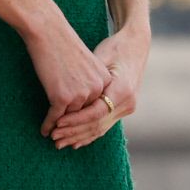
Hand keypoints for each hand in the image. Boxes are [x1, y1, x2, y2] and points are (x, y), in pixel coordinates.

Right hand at [23, 15, 110, 139]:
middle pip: (83, 113)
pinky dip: (48, 124)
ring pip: (69, 116)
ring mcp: (80, 94)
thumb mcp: (84, 62)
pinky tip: (43, 130)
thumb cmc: (61, 42)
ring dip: (60, 128)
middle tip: (65, 141)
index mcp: (105, 80)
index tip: (80, 131)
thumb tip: (83, 97)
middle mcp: (96, 90)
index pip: (96, 105)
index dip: (87, 120)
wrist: (47, 30)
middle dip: (74, 129)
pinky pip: (55, 116)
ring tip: (53, 136)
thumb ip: (89, 79)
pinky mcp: (62, 97)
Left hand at [50, 27, 147, 149]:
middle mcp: (127, 103)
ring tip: (59, 143)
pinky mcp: (123, 110)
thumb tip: (67, 95)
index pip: (96, 112)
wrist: (136, 46)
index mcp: (122, 90)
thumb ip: (87, 78)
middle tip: (54, 139)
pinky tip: (75, 142)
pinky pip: (104, 125)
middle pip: (97, 124)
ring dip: (79, 137)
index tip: (56, 123)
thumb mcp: (100, 57)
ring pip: (100, 128)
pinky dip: (89, 134)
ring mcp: (127, 108)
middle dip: (74, 132)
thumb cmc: (114, 48)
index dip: (75, 119)